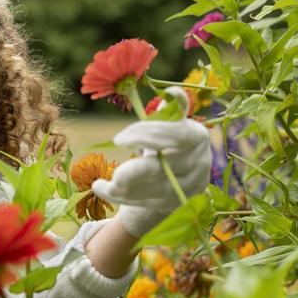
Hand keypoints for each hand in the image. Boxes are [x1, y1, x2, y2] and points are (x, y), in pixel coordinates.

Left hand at [92, 87, 210, 236]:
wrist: (181, 173)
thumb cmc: (169, 140)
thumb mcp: (169, 123)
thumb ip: (168, 111)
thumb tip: (172, 93)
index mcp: (196, 136)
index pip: (176, 134)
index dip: (147, 135)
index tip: (118, 138)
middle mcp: (197, 163)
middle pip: (166, 169)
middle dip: (137, 172)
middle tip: (114, 174)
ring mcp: (188, 187)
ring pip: (154, 190)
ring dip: (124, 188)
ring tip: (100, 184)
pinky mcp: (175, 204)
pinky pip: (146, 202)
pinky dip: (122, 197)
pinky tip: (101, 190)